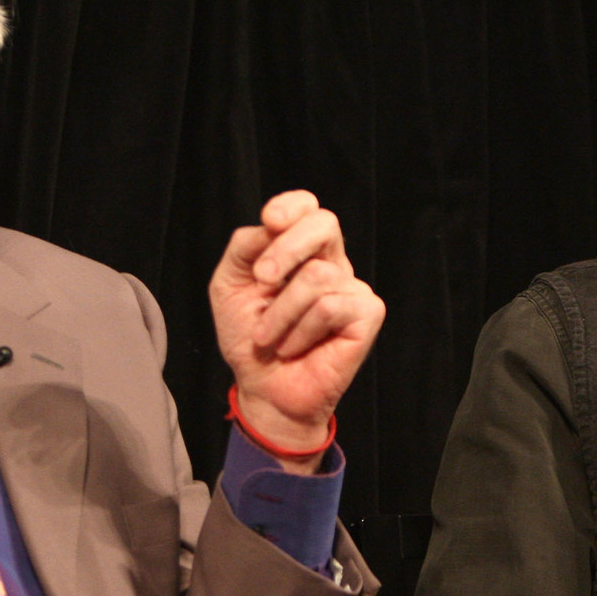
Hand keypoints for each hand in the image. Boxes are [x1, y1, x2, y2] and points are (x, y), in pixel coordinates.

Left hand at [210, 191, 384, 471]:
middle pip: (324, 223)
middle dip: (287, 247)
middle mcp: (331, 263)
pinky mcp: (367, 315)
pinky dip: (301, 330)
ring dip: (280, 313)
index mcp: (301, 251)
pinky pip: (329, 307)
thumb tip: (270, 226)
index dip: (292, 206)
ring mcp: (352, 289)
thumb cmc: (249, 338)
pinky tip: (294, 347)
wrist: (263, 389)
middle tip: (262, 280)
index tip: (269, 221)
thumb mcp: (229, 286)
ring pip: (317, 275)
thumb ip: (245, 247)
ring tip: (269, 338)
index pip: (308, 208)